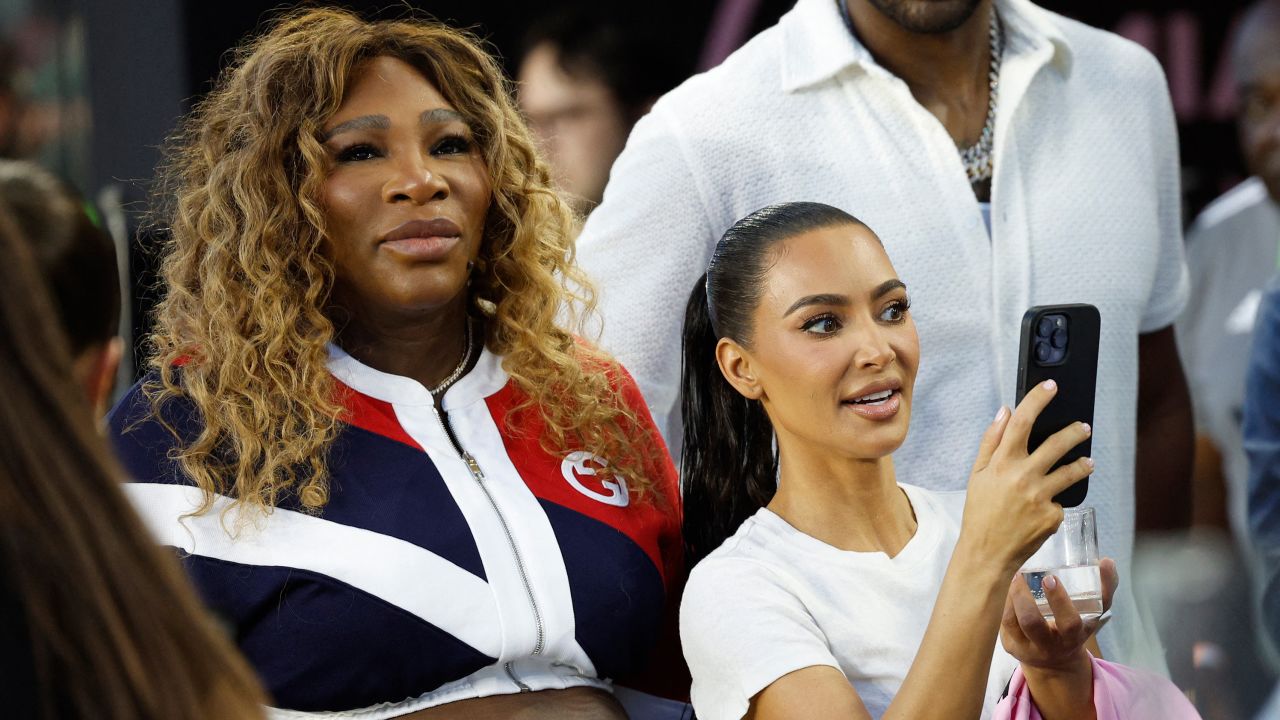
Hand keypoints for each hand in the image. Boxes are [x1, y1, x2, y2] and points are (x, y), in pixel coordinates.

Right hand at [958, 380, 1096, 573]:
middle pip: (1057, 442)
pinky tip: (1046, 509)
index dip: (1038, 399)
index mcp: (1002, 462)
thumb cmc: (979, 513)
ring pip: (1071, 471)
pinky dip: (1056, 502)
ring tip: (1087, 463)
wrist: (987, 553)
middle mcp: (1023, 475)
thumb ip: (991, 442)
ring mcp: (1040, 496)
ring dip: (1082, 464)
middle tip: (1083, 428)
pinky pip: (1061, 501)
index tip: (1050, 386)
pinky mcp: (1052, 515)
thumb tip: (1004, 412)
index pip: (1022, 420)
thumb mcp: (977, 475)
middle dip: (1075, 431)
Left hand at [1000, 557, 1118, 670]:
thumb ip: (1104, 589)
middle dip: (1022, 597)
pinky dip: (1006, 602)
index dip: (1059, 600)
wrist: (1054, 663)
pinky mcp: (1012, 646)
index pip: (1070, 622)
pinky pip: (1005, 621)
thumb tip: (1107, 561)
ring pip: (1014, 621)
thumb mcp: (1092, 614)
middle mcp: (1049, 645)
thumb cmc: (1073, 628)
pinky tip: (1009, 588)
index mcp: (1073, 637)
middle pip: (1033, 623)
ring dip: (1014, 595)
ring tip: (1017, 576)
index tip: (1051, 578)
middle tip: (1024, 574)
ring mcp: (1027, 647)